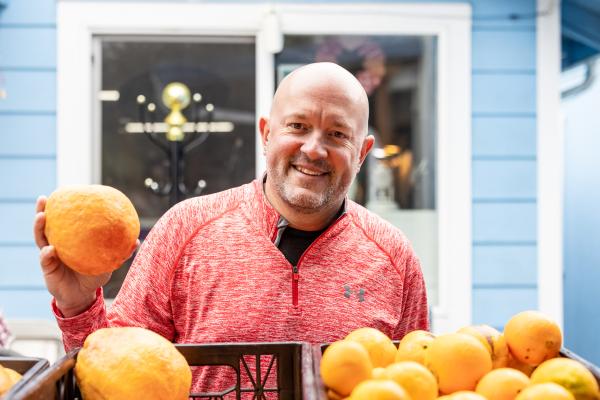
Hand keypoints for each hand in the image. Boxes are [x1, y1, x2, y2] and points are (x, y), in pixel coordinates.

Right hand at [34, 196, 111, 316]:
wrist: (83, 295)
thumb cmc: (93, 274)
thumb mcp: (107, 261)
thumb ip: (119, 251)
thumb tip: (136, 240)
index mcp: (69, 239)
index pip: (62, 220)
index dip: (59, 207)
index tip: (60, 192)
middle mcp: (56, 244)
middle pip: (45, 224)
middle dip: (42, 210)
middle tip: (43, 199)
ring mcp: (49, 255)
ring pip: (40, 238)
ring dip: (39, 227)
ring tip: (41, 216)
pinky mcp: (47, 269)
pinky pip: (45, 260)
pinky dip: (46, 254)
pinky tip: (50, 250)